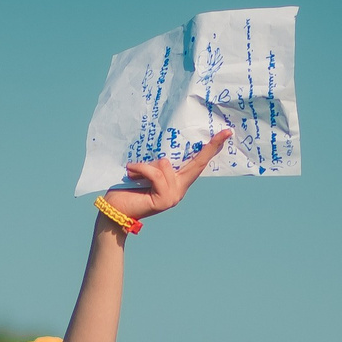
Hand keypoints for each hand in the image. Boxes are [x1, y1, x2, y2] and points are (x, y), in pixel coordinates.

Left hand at [102, 131, 228, 222]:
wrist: (115, 211)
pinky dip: (141, 170)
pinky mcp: (165, 199)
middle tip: (226, 131)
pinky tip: (131, 173)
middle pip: (196, 164)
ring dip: (146, 165)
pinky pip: (156, 173)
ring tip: (133, 172)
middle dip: (210, 147)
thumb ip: (159, 164)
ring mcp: (174, 196)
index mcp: (176, 182)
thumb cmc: (127, 189)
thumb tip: (165, 155)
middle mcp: (179, 190)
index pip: (197, 163)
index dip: (211, 149)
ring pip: (165, 164)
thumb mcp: (146, 171)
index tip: (226, 134)